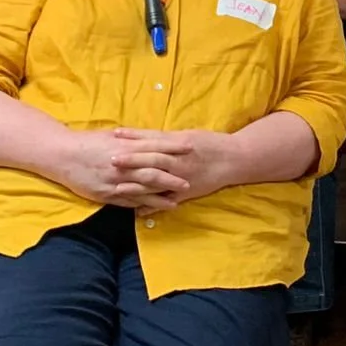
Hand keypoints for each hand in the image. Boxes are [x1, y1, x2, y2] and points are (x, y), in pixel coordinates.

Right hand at [50, 128, 192, 209]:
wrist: (62, 155)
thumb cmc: (88, 141)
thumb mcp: (112, 135)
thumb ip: (134, 138)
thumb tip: (154, 138)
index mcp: (125, 147)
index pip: (155, 148)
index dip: (174, 149)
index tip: (191, 149)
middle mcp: (122, 166)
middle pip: (152, 172)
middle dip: (172, 178)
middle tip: (189, 182)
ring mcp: (114, 182)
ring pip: (142, 190)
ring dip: (160, 196)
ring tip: (177, 200)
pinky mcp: (105, 195)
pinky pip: (127, 202)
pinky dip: (142, 205)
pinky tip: (153, 208)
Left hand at [110, 128, 243, 206]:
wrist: (235, 159)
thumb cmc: (212, 143)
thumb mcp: (189, 135)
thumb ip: (167, 138)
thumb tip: (143, 137)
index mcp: (179, 144)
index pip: (151, 139)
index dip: (133, 138)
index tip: (115, 136)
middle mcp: (178, 161)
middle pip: (150, 160)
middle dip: (130, 160)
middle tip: (110, 160)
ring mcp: (181, 178)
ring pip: (155, 181)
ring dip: (136, 185)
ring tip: (117, 187)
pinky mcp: (186, 193)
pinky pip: (166, 201)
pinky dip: (151, 206)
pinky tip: (136, 211)